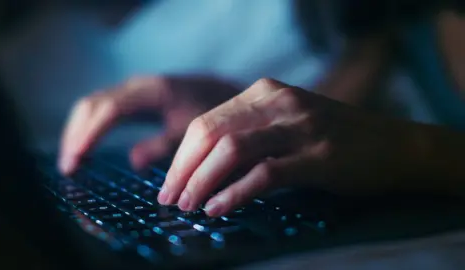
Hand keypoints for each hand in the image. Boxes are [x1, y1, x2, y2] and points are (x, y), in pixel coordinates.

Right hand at [59, 76, 240, 174]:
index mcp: (151, 92)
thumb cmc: (209, 112)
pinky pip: (99, 109)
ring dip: (77, 133)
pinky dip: (87, 128)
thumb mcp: (191, 132)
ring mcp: (130, 89)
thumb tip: (133, 160)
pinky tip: (84, 150)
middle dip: (76, 135)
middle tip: (68, 169)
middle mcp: (135, 86)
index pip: (110, 110)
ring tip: (71, 164)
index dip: (90, 134)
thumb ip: (164, 146)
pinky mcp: (130, 97)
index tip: (76, 159)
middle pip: (91, 106)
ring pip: (91, 106)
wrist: (219, 90)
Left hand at [158, 78, 417, 215]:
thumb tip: (201, 169)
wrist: (395, 145)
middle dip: (183, 170)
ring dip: (201, 181)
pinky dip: (235, 192)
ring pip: (232, 149)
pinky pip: (265, 173)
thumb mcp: (287, 125)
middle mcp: (279, 101)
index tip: (169, 183)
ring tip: (188, 206)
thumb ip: (249, 137)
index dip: (181, 155)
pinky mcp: (320, 155)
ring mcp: (301, 126)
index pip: (206, 121)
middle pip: (211, 133)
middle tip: (170, 199)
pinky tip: (217, 209)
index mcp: (265, 92)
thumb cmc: (334, 138)